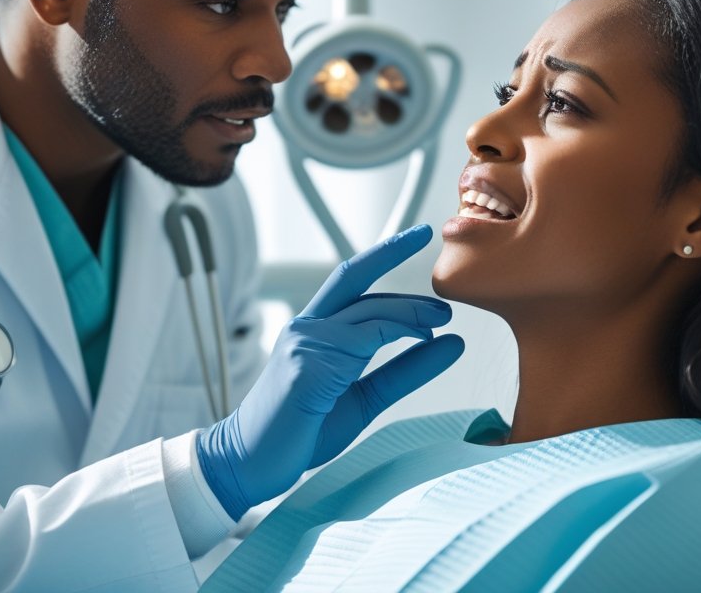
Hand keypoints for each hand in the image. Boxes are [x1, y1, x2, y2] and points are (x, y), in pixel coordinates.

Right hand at [195, 224, 464, 519]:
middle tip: (430, 240)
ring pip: (367, 311)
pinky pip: (364, 340)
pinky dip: (400, 333)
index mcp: (314, 331)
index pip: (351, 281)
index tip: (415, 236)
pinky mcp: (308, 365)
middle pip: (352, 276)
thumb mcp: (364, 397)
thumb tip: (450, 344)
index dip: (383, 255)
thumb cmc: (301, 431)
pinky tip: (426, 338)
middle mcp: (306, 328)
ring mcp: (304, 343)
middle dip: (390, 251)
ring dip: (411, 310)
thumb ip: (404, 371)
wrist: (250, 464)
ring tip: (444, 317)